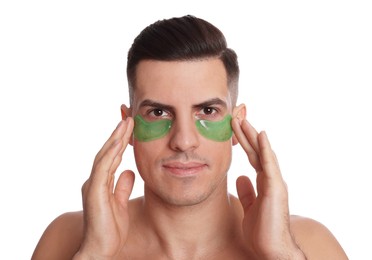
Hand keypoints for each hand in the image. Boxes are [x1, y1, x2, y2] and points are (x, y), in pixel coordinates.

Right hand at [74, 118, 134, 259]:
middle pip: (107, 152)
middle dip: (118, 134)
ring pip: (104, 156)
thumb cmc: (110, 229)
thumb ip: (122, 186)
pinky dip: (111, 154)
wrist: (100, 249)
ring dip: (115, 139)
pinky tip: (119, 143)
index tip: (131, 127)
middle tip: (129, 118)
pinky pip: (103, 168)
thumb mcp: (120, 202)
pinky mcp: (94, 192)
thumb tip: (129, 171)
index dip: (120, 141)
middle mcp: (95, 181)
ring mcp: (93, 185)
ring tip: (126, 123)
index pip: (112, 157)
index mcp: (101, 183)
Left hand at [232, 118, 305, 259]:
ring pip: (262, 153)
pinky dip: (265, 149)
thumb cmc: (262, 230)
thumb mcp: (249, 206)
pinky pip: (269, 164)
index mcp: (264, 182)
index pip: (253, 156)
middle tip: (236, 117)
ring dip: (252, 135)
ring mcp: (274, 182)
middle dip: (247, 133)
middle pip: (257, 151)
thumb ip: (247, 190)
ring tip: (242, 119)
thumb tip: (240, 177)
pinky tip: (261, 135)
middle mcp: (271, 178)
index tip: (235, 128)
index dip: (245, 142)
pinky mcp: (276, 188)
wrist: (272, 248)